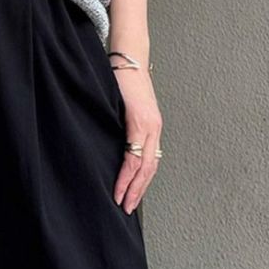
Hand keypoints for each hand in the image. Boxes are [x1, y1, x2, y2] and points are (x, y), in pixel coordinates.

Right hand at [111, 74, 161, 214]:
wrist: (127, 58)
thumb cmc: (122, 80)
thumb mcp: (124, 107)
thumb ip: (123, 125)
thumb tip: (114, 142)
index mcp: (151, 127)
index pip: (149, 163)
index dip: (140, 184)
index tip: (131, 199)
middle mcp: (154, 129)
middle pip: (149, 170)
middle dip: (138, 192)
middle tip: (127, 210)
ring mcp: (149, 126)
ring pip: (144, 166)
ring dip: (133, 188)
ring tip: (123, 203)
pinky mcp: (140, 122)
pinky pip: (134, 155)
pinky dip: (127, 173)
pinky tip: (121, 185)